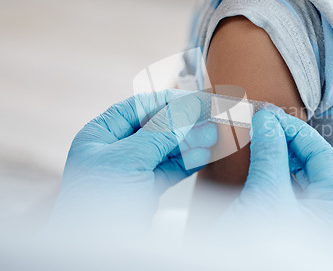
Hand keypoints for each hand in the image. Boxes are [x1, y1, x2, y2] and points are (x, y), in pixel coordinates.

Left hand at [48, 90, 216, 234]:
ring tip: (214, 136)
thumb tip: (186, 112)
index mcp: (100, 136)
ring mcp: (131, 172)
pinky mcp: (145, 191)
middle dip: (185, 124)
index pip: (138, 108)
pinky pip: (171, 170)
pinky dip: (189, 162)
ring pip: (167, 150)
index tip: (195, 100)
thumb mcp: (128, 161)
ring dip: (191, 142)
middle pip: (156, 128)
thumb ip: (159, 134)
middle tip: (210, 119)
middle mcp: (115, 151)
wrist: (95, 254)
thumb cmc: (96, 208)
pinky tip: (205, 156)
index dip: (168, 102)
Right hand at [215, 108, 332, 240]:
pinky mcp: (276, 221)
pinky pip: (278, 186)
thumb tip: (268, 121)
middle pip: (312, 166)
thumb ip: (270, 155)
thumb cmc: (257, 254)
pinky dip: (267, 167)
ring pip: (294, 175)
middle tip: (266, 123)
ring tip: (259, 136)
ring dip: (278, 153)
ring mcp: (297, 220)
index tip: (276, 120)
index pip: (326, 160)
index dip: (303, 135)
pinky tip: (253, 158)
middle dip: (290, 141)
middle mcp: (317, 216)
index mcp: (329, 213)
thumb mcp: (266, 197)